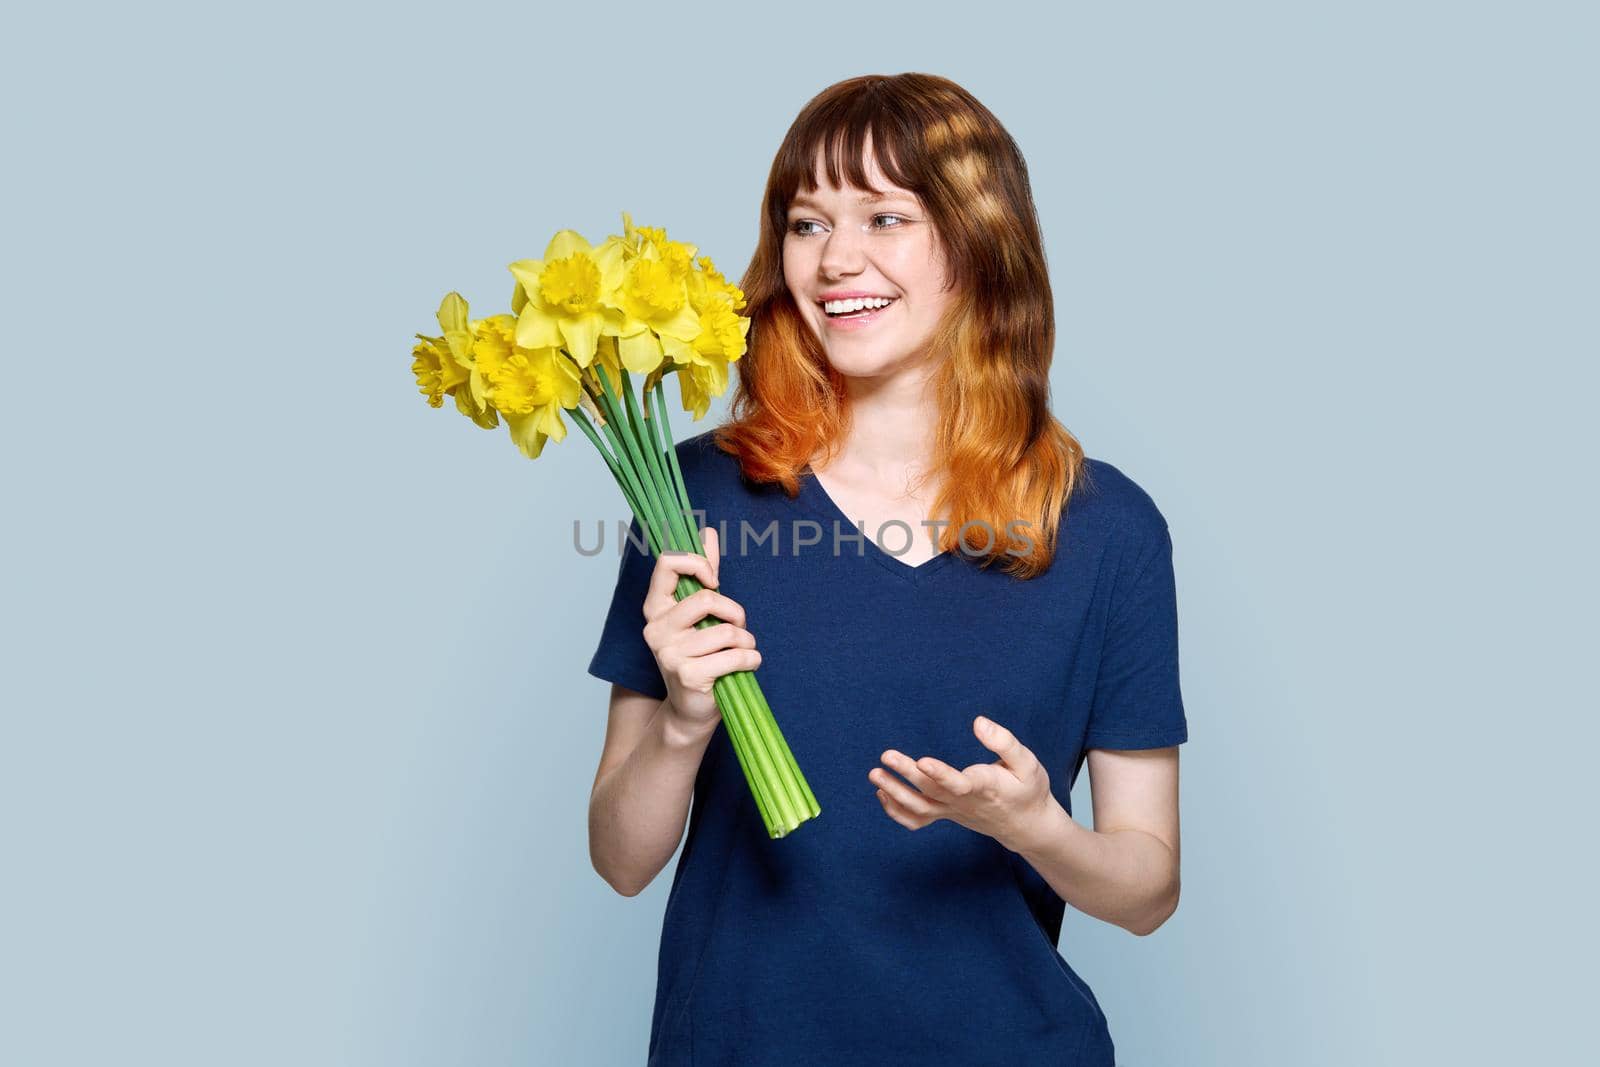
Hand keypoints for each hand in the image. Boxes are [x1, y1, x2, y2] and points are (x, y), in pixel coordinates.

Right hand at [641, 525, 760, 735]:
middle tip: (738, 628)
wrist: (691, 711)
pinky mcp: (688, 675)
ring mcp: (669, 653)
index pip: (667, 563)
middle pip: (706, 598)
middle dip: (735, 612)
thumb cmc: (699, 656)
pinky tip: (747, 666)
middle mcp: (656, 628)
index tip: (715, 581)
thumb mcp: (699, 613)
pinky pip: (735, 655)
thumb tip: (706, 530)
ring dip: (746, 642)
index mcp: (655, 607)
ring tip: (742, 652)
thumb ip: (703, 571)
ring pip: (726, 631)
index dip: (698, 564)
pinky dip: (751, 659)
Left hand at [870, 715, 1057, 850]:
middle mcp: (964, 802)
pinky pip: (918, 819)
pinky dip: (897, 811)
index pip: (959, 783)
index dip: (940, 774)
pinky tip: (882, 793)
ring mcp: (952, 811)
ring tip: (875, 773)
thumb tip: (979, 722)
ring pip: (920, 807)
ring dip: (895, 792)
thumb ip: (1005, 743)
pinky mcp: (946, 814)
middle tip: (886, 756)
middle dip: (906, 773)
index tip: (922, 761)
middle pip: (931, 791)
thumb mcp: (1027, 764)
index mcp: (985, 787)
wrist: (1026, 825)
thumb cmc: (1027, 789)